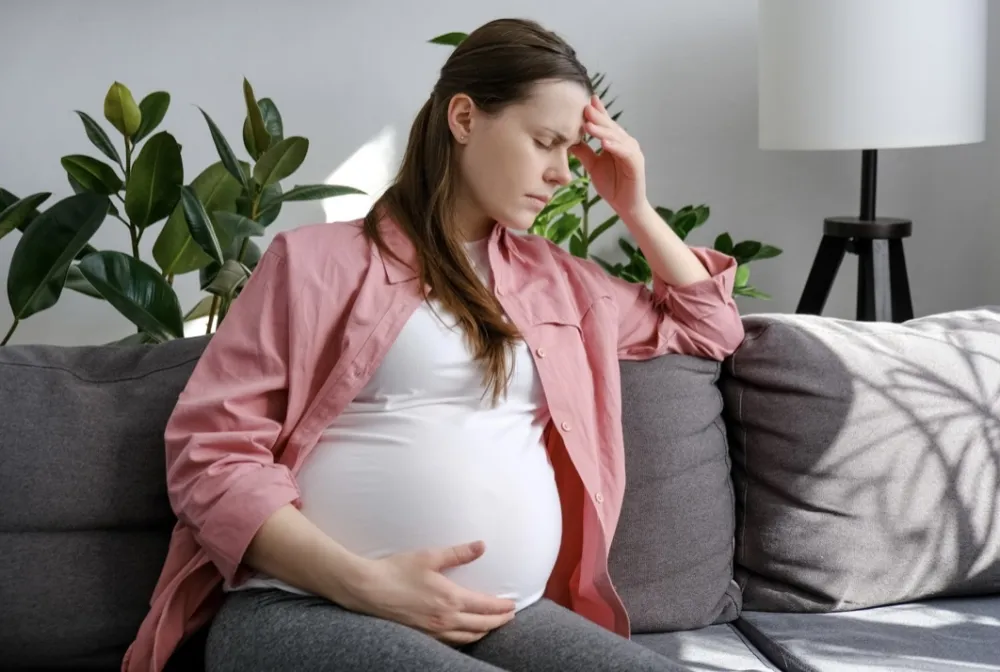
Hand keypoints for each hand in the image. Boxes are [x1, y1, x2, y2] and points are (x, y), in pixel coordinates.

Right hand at [348, 540, 516, 645]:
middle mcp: (445, 619)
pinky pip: (451, 642)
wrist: (367, 590)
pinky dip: (464, 639)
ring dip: (483, 632)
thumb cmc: (396, 571)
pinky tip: (464, 634)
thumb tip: (481, 546)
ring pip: (467, 637)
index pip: (485, 607)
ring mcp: (433, 631)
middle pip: (481, 626)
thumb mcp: (429, 557)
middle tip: (509, 617)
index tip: (512, 605)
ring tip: (491, 626)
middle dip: (498, 622)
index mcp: (450, 599)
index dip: (502, 607)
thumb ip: (458, 553)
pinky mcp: (422, 635)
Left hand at [570, 94, 648, 220]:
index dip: (597, 112)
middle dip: (597, 117)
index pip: (605, 124)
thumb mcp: (593, 166)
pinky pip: (625, 153)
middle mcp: (625, 143)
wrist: (626, 206)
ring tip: (588, 125)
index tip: (586, 100)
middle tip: (585, 107)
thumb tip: (569, 140)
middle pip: (610, 127)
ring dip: (603, 130)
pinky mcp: (636, 164)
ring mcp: (632, 152)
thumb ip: (584, 152)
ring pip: (616, 137)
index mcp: (615, 142)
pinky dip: (615, 147)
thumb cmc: (613, 185)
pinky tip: (604, 143)